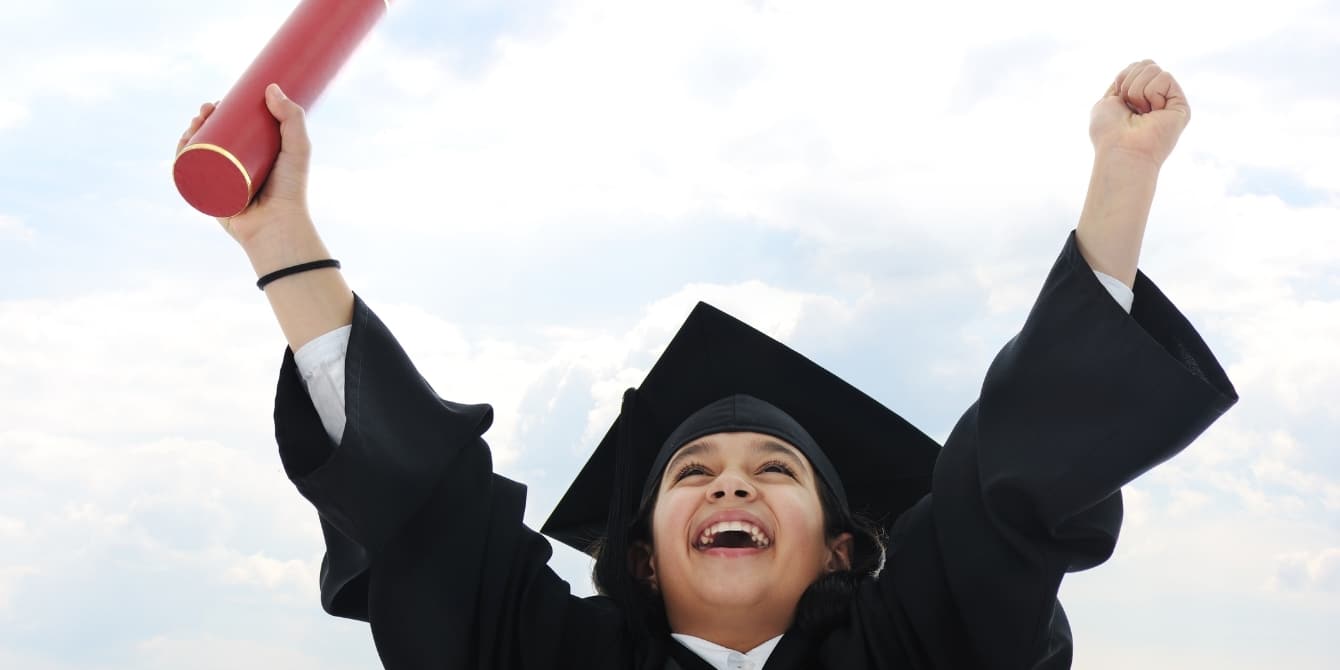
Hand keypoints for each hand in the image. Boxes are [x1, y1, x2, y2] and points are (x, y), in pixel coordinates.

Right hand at [175, 84, 313, 248]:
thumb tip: (271, 87)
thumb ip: (292, 117)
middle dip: (202, 121)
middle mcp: (235, 168)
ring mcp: (221, 183)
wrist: (278, 224)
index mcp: (254, 157)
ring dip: (188, 135)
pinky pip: (189, 179)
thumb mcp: (298, 148)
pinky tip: (180, 146)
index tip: (220, 100)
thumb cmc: (292, 188)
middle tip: (205, 110)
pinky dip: (180, 162)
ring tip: (194, 124)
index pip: (233, 131)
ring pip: (198, 155)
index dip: (222, 114)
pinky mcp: (209, 197)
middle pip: (213, 139)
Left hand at [1089, 60, 1189, 167]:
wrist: (1120, 150)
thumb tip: (1140, 68)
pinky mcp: (1181, 106)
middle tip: (1130, 109)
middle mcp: (1155, 99)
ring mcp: (1169, 102)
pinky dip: (1150, 93)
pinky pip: (1164, 77)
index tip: (1119, 101)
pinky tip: (1152, 112)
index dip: (1123, 78)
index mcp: (1138, 98)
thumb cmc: (1108, 132)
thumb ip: (1123, 82)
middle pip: (1146, 64)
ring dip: (1137, 90)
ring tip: (1140, 113)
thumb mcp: (1108, 101)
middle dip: (1130, 82)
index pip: (1136, 66)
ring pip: (1154, 69)